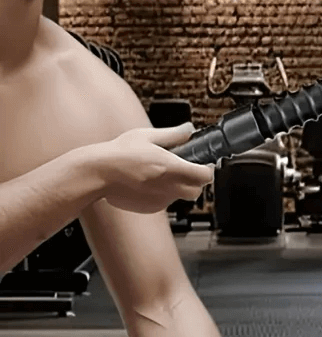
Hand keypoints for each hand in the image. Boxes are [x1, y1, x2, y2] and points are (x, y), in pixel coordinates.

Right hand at [90, 123, 214, 213]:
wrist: (99, 174)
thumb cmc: (119, 153)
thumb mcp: (147, 136)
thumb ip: (173, 135)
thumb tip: (189, 129)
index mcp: (172, 167)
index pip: (205, 176)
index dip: (207, 169)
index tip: (203, 164)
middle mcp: (170, 187)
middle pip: (197, 190)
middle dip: (196, 181)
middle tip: (186, 170)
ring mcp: (161, 200)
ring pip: (181, 197)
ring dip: (178, 187)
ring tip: (161, 174)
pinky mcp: (151, 208)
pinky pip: (165, 202)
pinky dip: (162, 194)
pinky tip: (149, 183)